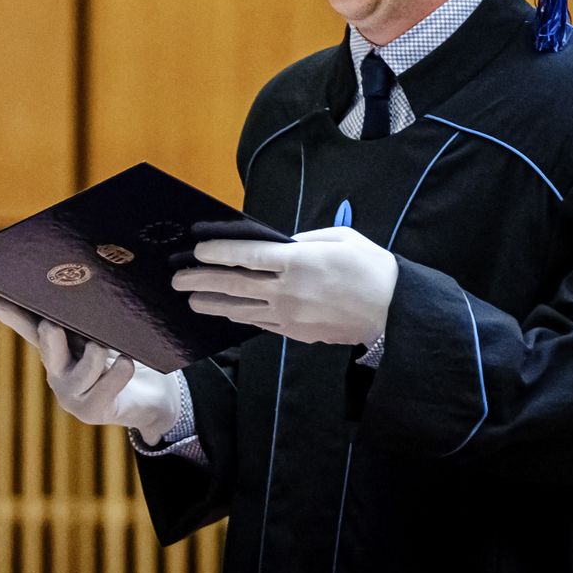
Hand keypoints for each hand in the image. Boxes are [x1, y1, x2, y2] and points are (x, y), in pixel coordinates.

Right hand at [0, 297, 180, 443]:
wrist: (147, 396)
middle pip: (46, 340)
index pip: (27, 322)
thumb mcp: (101, 332)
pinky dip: (119, 371)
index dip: (12, 310)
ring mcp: (69, 392)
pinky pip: (106, 385)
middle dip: (50, 332)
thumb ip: (86, 313)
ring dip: (99, 351)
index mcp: (53, 342)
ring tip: (109, 347)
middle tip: (52, 325)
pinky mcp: (90, 411)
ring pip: (87, 361)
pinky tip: (126, 363)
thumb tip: (82, 274)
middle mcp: (54, 367)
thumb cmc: (119, 356)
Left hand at [173, 226, 397, 346]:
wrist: (394, 311)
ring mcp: (290, 316)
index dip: (217, 252)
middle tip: (178, 279)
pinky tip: (226, 311)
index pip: (246, 256)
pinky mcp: (296, 333)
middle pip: (234, 285)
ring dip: (213, 304)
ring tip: (191, 301)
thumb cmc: (370, 268)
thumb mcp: (339, 238)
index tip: (196, 250)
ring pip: (241, 309)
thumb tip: (275, 245)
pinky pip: (260, 323)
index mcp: (298, 263)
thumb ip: (302, 241)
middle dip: (201, 280)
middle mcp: (288, 291)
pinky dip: (240, 316)